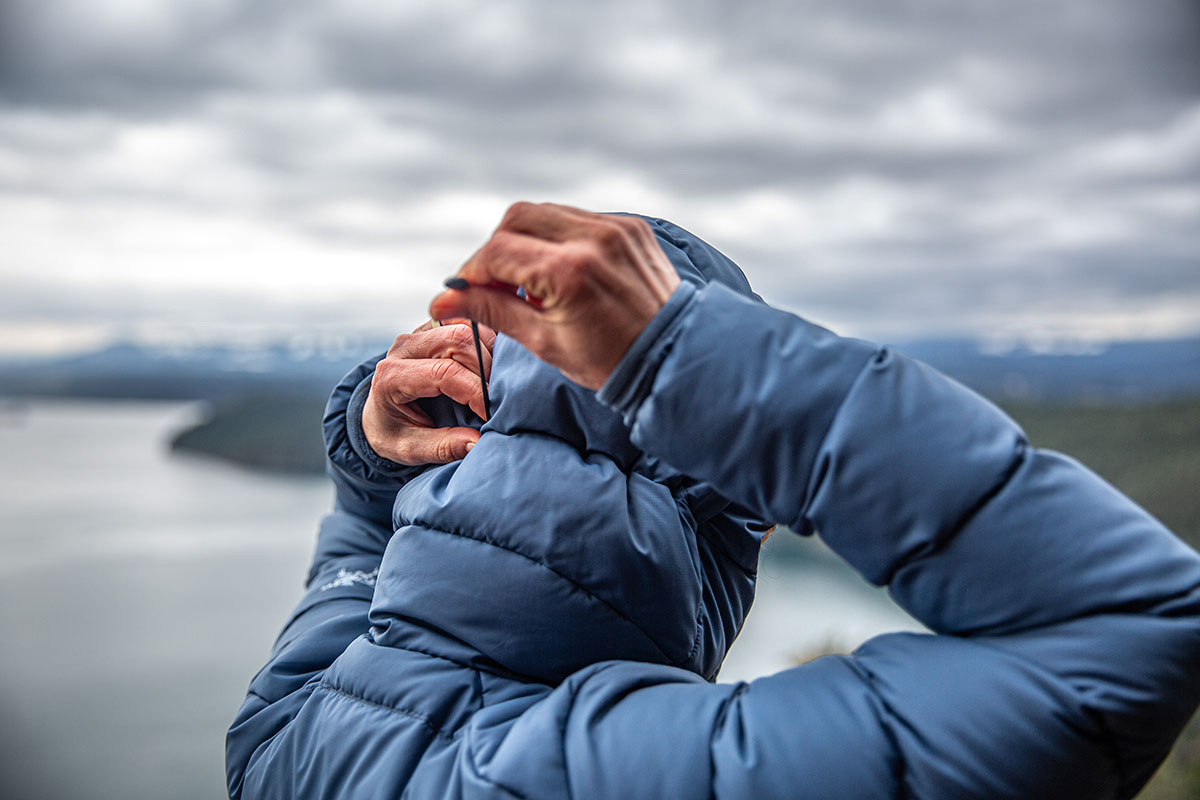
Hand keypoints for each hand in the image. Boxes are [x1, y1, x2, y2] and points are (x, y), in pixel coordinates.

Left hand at [362, 319, 495, 464]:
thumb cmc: (393, 432)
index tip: (492, 414)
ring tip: (496, 384)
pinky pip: (469, 325)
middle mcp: (404, 347)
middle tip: (498, 397)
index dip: (476, 392)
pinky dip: (487, 344)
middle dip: (487, 369)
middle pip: (458, 340)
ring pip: (467, 327)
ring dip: (490, 353)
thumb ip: (443, 447)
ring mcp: (420, 332)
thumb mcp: (410, 449)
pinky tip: (492, 369)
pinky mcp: (436, 328)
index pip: (444, 373)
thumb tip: (477, 441)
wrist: (378, 414)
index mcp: (392, 375)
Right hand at [429, 202, 679, 389]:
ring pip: (547, 213)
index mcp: (568, 272)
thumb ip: (492, 310)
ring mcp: (617, 228)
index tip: (464, 291)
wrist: (673, 359)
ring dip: (527, 239)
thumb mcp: (543, 341)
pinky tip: (563, 272)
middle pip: (517, 218)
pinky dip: (560, 238)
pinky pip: (580, 219)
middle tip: (496, 283)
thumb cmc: (609, 361)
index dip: (472, 271)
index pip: (497, 252)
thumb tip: (443, 298)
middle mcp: (593, 239)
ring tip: (531, 281)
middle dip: (497, 248)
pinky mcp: (632, 228)